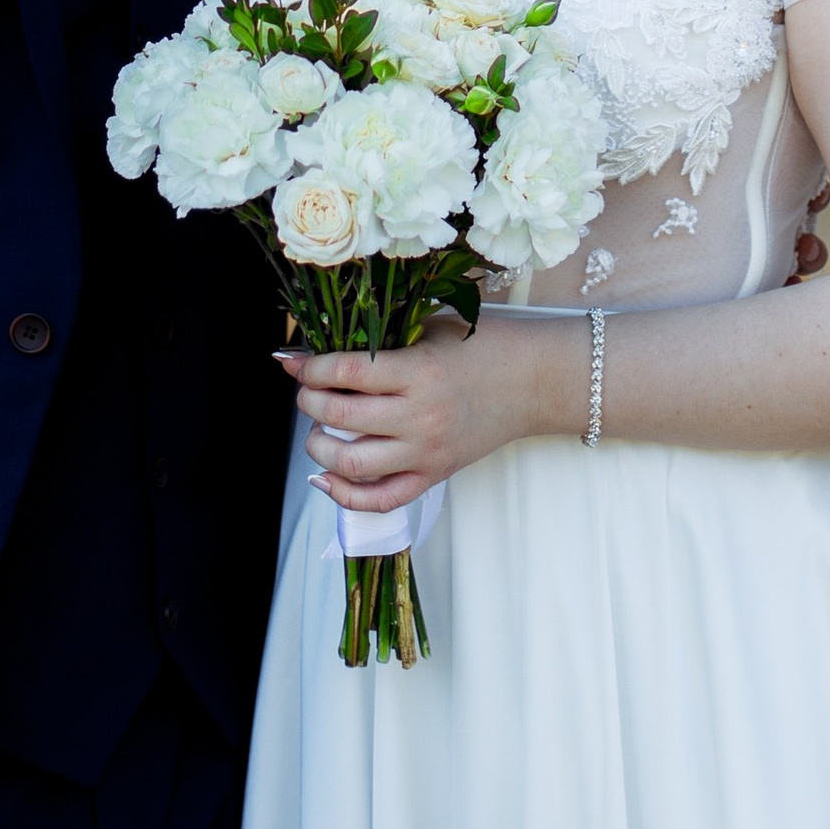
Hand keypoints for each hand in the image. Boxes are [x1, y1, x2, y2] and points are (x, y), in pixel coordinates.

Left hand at [283, 314, 566, 511]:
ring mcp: (427, 452)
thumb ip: (384, 340)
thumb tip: (325, 348)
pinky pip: (381, 500)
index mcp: (419, 371)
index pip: (346, 373)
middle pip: (340, 416)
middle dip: (309, 401)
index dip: (310, 367)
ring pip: (352, 463)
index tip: (293, 361)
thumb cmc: (486, 346)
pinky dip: (345, 495)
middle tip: (306, 390)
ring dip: (319, 446)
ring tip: (317, 428)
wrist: (536, 382)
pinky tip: (326, 477)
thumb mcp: (433, 329)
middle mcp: (420, 417)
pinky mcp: (435, 476)